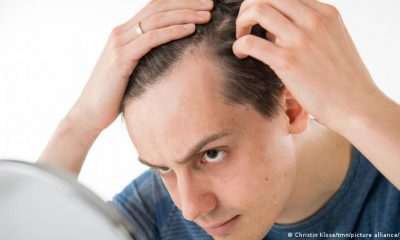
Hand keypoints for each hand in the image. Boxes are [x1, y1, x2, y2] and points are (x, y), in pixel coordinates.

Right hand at [68, 0, 212, 133]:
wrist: (89, 112)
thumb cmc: (114, 94)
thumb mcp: (132, 69)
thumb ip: (145, 57)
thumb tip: (170, 56)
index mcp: (125, 32)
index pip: (155, 7)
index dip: (180, 2)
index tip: (202, 3)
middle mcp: (121, 32)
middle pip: (158, 8)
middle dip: (187, 4)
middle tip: (211, 4)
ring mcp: (120, 43)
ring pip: (157, 20)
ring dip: (185, 15)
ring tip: (207, 15)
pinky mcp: (121, 58)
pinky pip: (151, 39)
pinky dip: (172, 32)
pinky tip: (190, 30)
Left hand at [232, 0, 380, 130]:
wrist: (357, 106)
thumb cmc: (345, 80)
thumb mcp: (335, 41)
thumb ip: (313, 29)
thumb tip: (283, 29)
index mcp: (325, 13)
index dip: (267, 4)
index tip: (261, 22)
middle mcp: (313, 20)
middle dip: (249, 7)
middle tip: (245, 26)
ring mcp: (300, 39)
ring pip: (257, 10)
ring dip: (242, 23)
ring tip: (242, 38)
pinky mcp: (288, 61)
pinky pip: (251, 42)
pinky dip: (239, 45)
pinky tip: (241, 55)